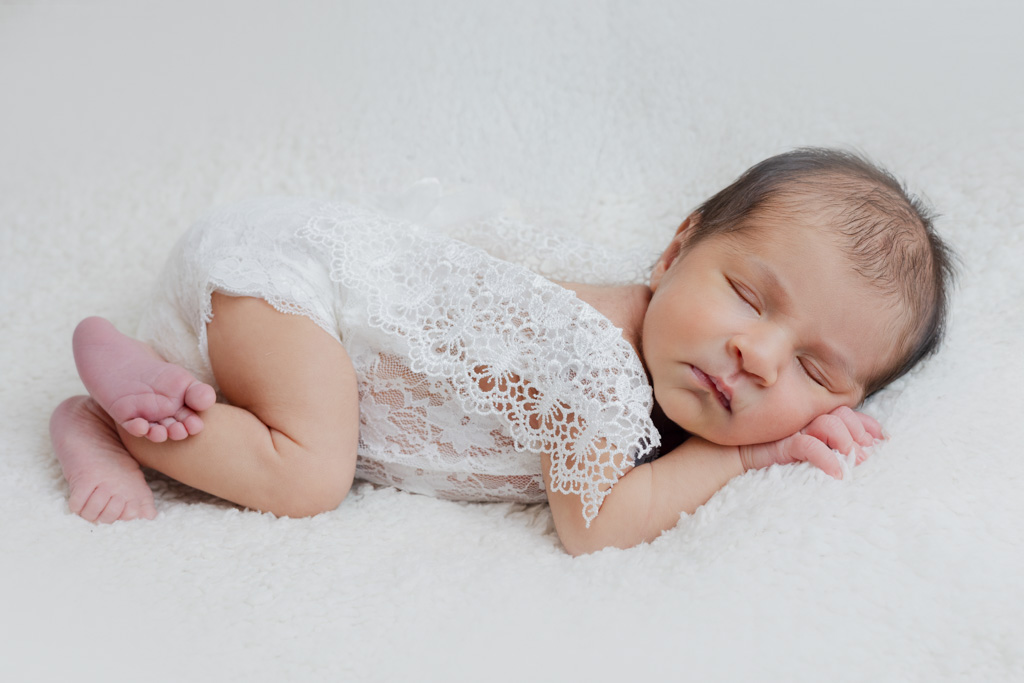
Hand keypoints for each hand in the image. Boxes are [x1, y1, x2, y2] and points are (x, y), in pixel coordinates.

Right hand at [737, 406, 882, 478]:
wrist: (723, 459)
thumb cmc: (761, 456)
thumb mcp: (796, 450)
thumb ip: (819, 445)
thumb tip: (853, 457)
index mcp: (808, 417)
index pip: (844, 412)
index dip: (866, 422)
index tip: (881, 437)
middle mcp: (802, 418)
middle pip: (841, 413)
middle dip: (861, 433)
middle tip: (869, 454)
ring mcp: (791, 428)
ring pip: (829, 424)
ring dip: (847, 443)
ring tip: (857, 462)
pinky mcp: (779, 442)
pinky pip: (808, 446)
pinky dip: (826, 459)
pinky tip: (837, 473)